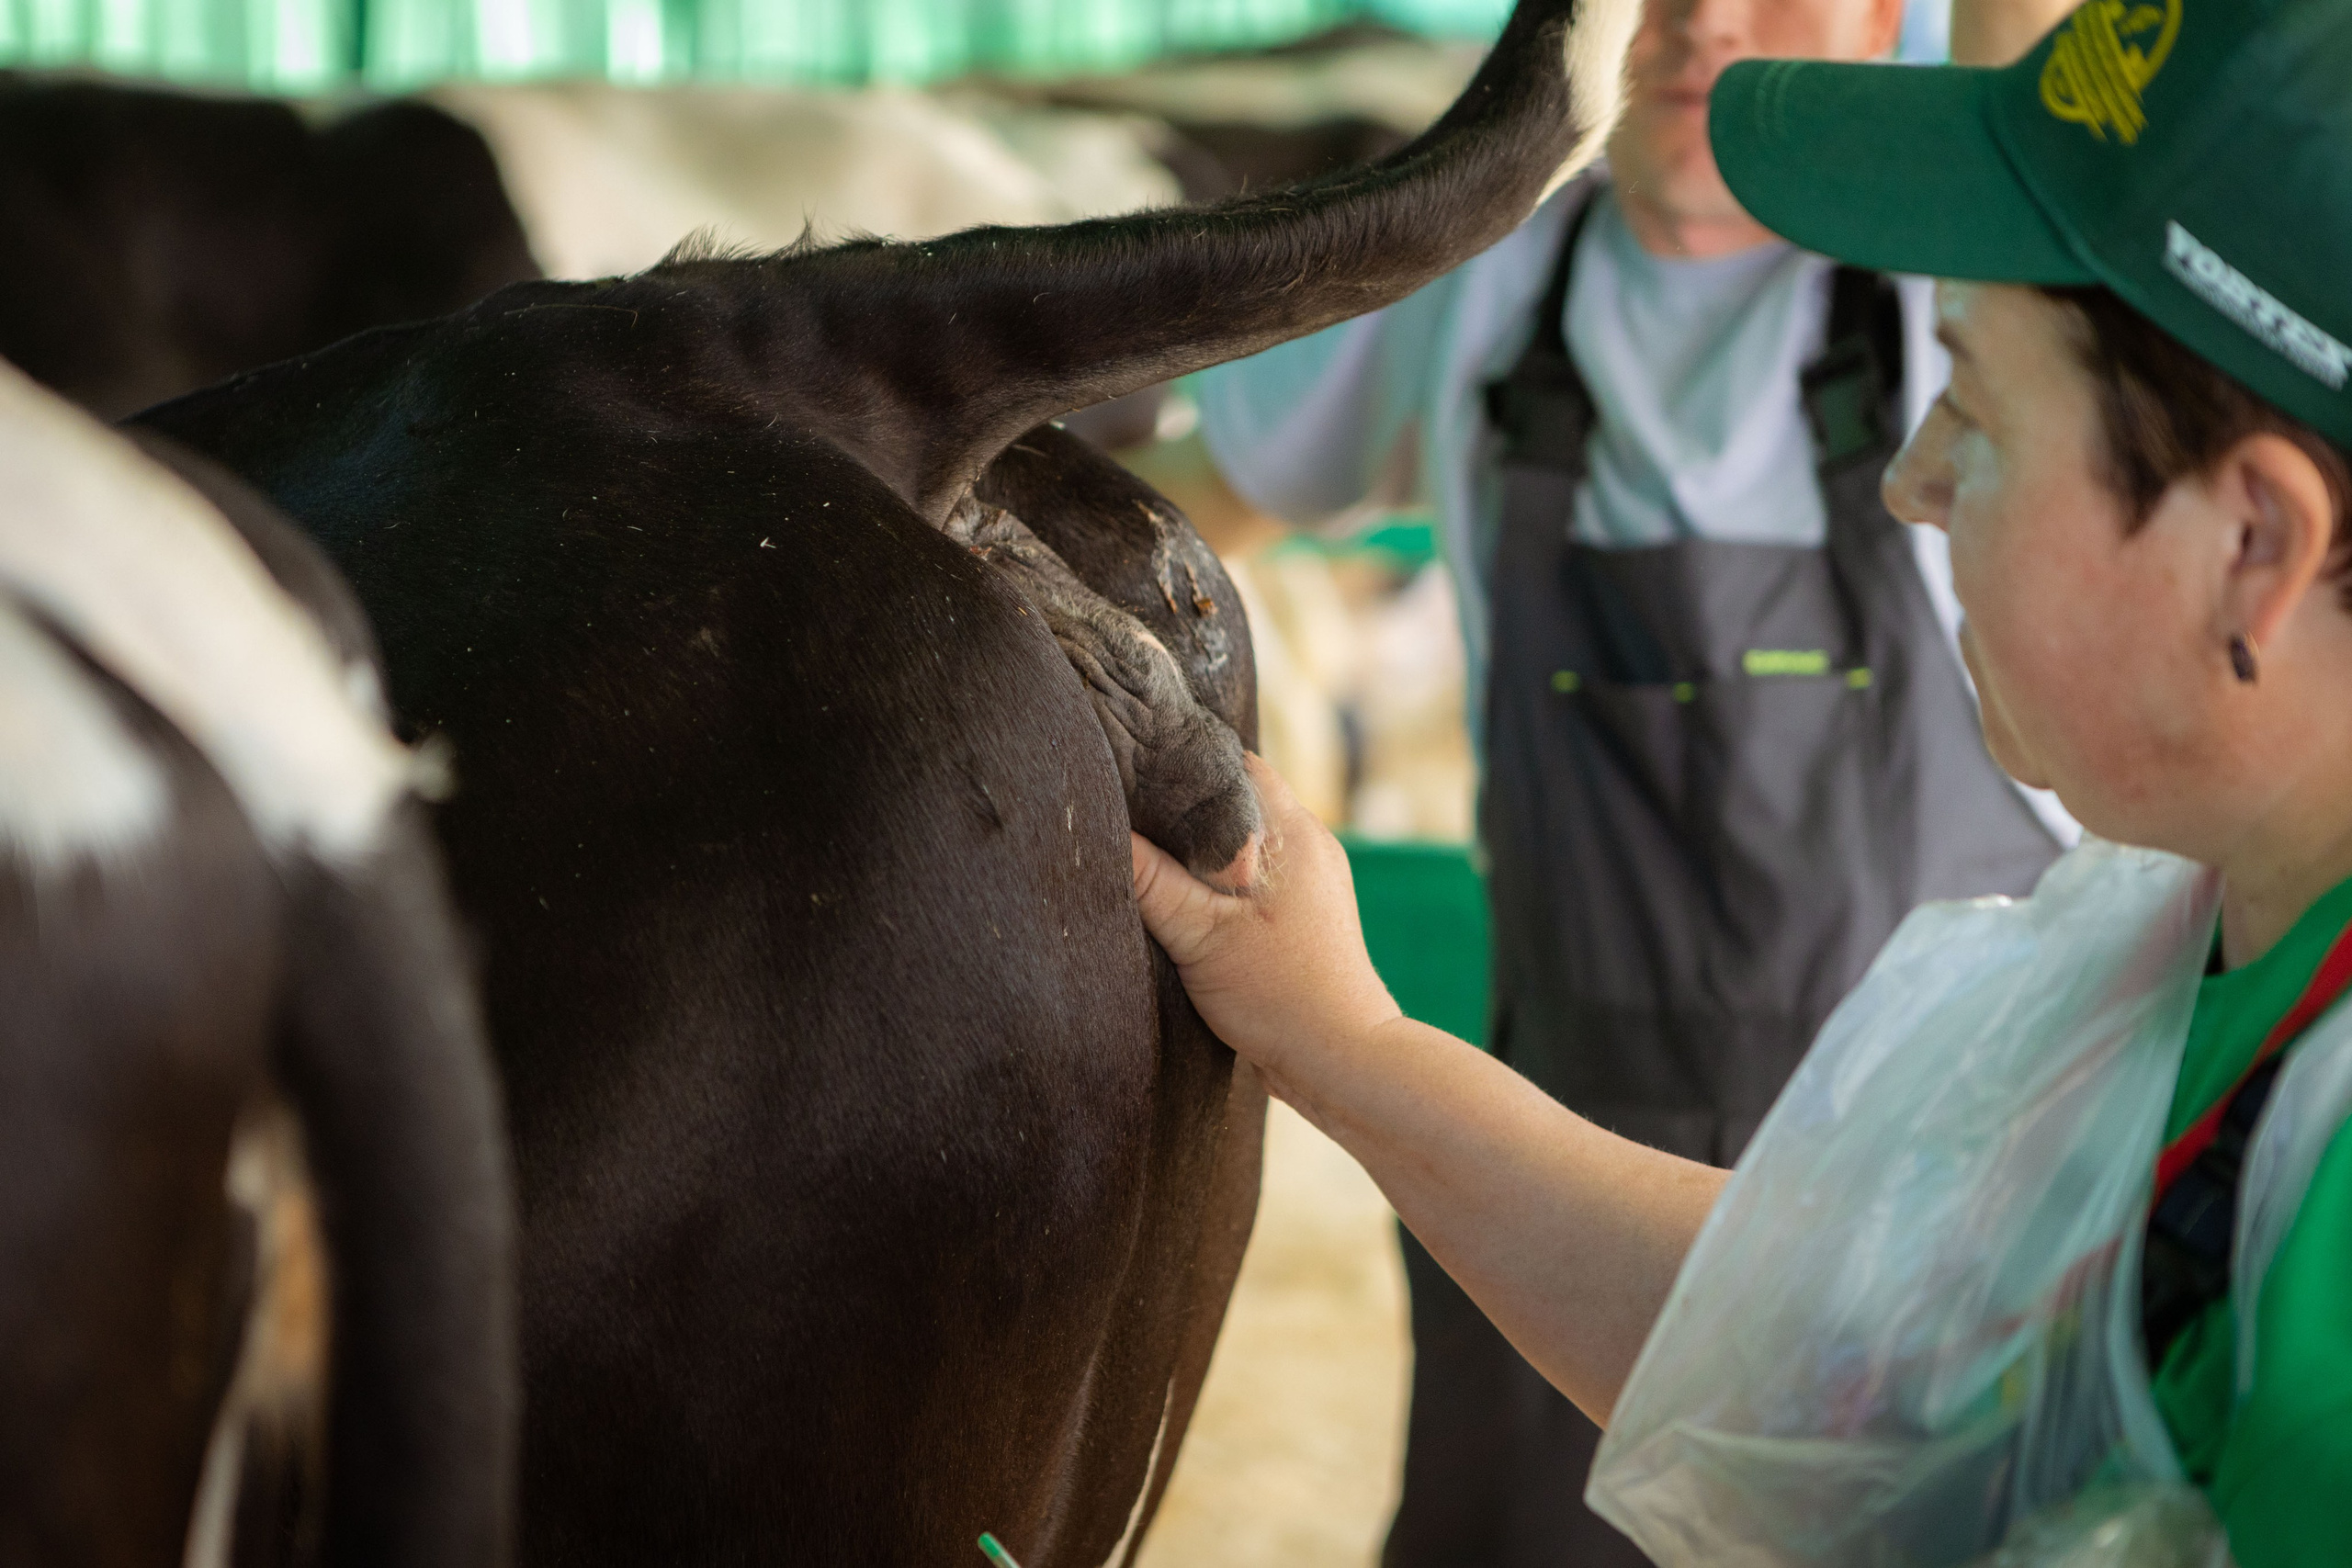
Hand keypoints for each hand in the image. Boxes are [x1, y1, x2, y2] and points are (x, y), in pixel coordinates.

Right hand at [1129, 754, 1402, 1091]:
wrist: (1342, 1062)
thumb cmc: (1281, 997)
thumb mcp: (1199, 936)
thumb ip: (1149, 880)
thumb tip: (1103, 828)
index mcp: (1292, 832)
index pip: (1236, 764)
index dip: (1185, 763)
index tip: (1139, 769)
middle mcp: (1311, 845)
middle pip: (1241, 800)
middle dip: (1190, 807)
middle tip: (1136, 814)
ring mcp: (1315, 881)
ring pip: (1249, 842)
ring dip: (1209, 848)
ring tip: (1158, 857)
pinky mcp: (1309, 915)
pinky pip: (1259, 876)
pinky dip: (1226, 880)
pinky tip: (1194, 903)